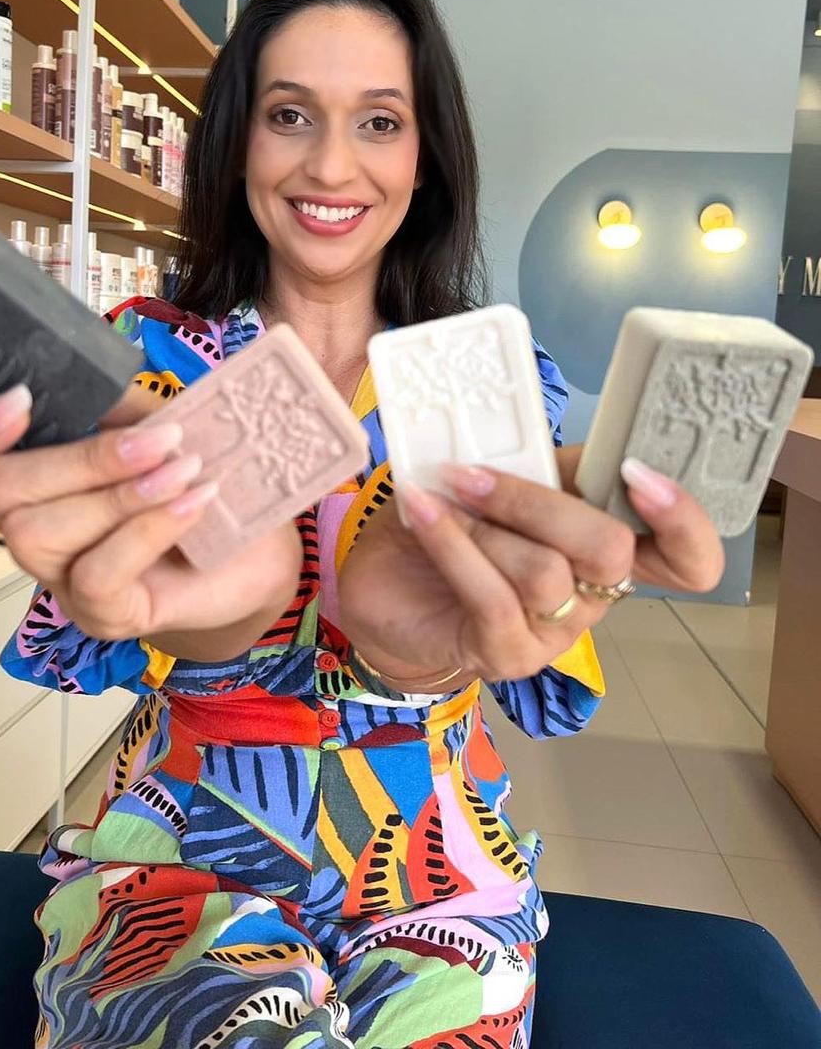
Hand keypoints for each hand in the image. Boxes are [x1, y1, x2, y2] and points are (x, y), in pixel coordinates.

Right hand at [0, 384, 300, 655]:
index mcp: (34, 477)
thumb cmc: (200, 478)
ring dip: (121, 493)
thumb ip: (115, 404)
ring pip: (41, 533)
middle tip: (161, 439)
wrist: (263, 547)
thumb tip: (84, 374)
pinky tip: (196, 501)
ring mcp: (61, 579)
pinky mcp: (102, 616)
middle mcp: (31, 530)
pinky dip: (149, 528)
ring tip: (188, 469)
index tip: (21, 400)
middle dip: (80, 459)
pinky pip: (97, 574)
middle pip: (0, 491)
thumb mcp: (158, 423)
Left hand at [338, 455, 723, 690]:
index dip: (684, 520)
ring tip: (438, 496)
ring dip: (484, 524)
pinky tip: (423, 510)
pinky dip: (452, 542)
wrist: (387, 583)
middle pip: (610, 550)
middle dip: (539, 503)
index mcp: (609, 543)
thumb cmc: (453, 523)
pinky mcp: (506, 655)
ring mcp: (555, 631)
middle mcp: (596, 591)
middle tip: (473, 472)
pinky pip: (492, 596)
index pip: (689, 556)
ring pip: (546, 572)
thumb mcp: (504, 476)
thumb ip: (538, 460)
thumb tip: (534, 422)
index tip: (638, 473)